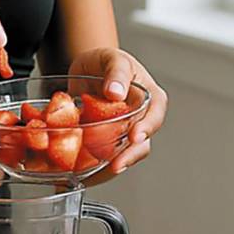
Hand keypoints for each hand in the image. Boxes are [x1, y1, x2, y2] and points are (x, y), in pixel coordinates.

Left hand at [67, 47, 167, 179]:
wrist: (88, 70)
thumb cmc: (106, 62)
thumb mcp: (112, 58)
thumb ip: (116, 72)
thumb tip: (116, 92)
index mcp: (149, 97)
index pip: (154, 115)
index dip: (146, 128)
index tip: (135, 136)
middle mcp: (140, 119)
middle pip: (141, 143)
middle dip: (129, 156)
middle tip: (115, 165)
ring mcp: (123, 132)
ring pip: (123, 154)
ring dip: (109, 168)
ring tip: (93, 175)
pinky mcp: (106, 142)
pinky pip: (103, 157)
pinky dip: (93, 167)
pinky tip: (79, 173)